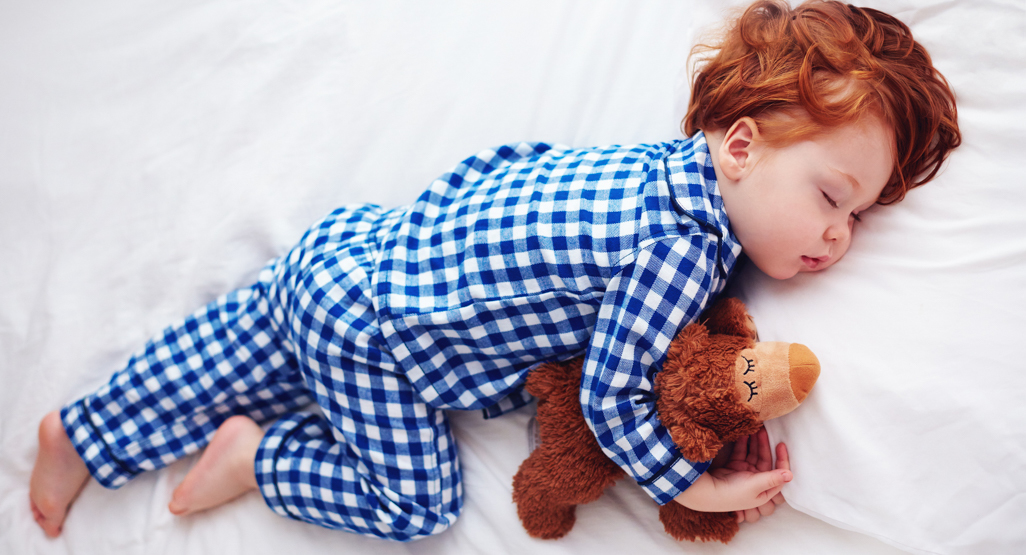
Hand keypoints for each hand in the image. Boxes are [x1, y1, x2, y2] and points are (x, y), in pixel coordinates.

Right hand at [673, 427, 790, 520]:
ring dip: (755, 442)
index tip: (781, 445)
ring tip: (755, 428)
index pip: (779, 473)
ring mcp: (745, 473)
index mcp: (765, 490)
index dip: (782, 459)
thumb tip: (791, 475)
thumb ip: (772, 479)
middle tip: (763, 430)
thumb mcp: (755, 486)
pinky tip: (744, 433)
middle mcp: (757, 481)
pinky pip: (742, 452)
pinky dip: (743, 443)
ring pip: (754, 454)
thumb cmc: (733, 494)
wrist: (707, 492)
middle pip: (766, 460)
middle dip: (765, 445)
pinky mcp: (734, 466)